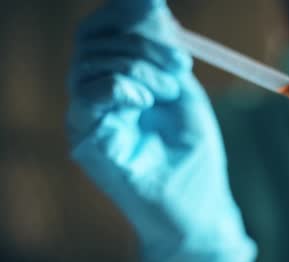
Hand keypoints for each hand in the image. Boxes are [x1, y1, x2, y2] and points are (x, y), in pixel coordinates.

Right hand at [67, 0, 255, 261]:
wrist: (197, 211)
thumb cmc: (193, 157)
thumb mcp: (184, 94)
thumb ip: (165, 55)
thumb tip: (152, 8)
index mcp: (117, 86)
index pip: (101, 34)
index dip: (124, 15)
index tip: (160, 12)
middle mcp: (95, 101)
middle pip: (92, 41)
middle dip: (140, 39)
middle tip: (178, 63)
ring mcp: (88, 121)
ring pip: (92, 63)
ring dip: (140, 65)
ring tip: (169, 90)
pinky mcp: (89, 143)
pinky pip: (91, 95)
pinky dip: (123, 85)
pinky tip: (148, 101)